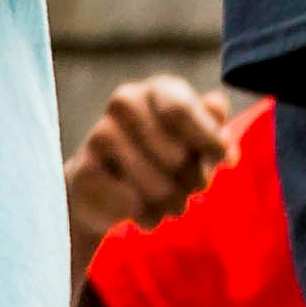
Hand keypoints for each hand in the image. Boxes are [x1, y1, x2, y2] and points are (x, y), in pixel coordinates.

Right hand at [63, 73, 241, 266]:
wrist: (111, 187)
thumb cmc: (166, 158)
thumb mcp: (200, 144)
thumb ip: (215, 131)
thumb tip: (219, 122)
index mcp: (157, 90)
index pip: (181, 111)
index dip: (207, 140)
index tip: (222, 159)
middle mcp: (124, 103)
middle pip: (175, 156)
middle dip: (192, 182)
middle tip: (189, 188)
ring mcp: (98, 135)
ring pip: (156, 185)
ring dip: (172, 204)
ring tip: (170, 203)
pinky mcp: (83, 171)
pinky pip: (131, 204)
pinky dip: (146, 216)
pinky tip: (143, 211)